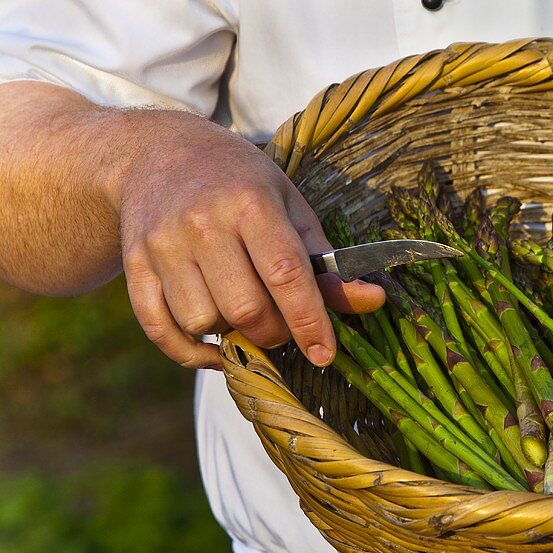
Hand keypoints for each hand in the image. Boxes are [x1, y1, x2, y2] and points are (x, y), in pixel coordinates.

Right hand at [116, 111, 383, 368]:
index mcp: (250, 203)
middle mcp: (202, 223)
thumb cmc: (241, 183)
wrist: (158, 152)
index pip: (285, 275)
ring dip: (231, 336)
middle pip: (245, 309)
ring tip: (244, 314)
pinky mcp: (135, 264)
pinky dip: (190, 352)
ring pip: (203, 322)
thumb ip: (328, 262)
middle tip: (283, 327)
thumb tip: (372, 300)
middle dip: (274, 333)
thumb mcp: (291, 207)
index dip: (309, 322)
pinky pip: (161, 329)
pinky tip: (214, 348)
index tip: (324, 354)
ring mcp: (162, 245)